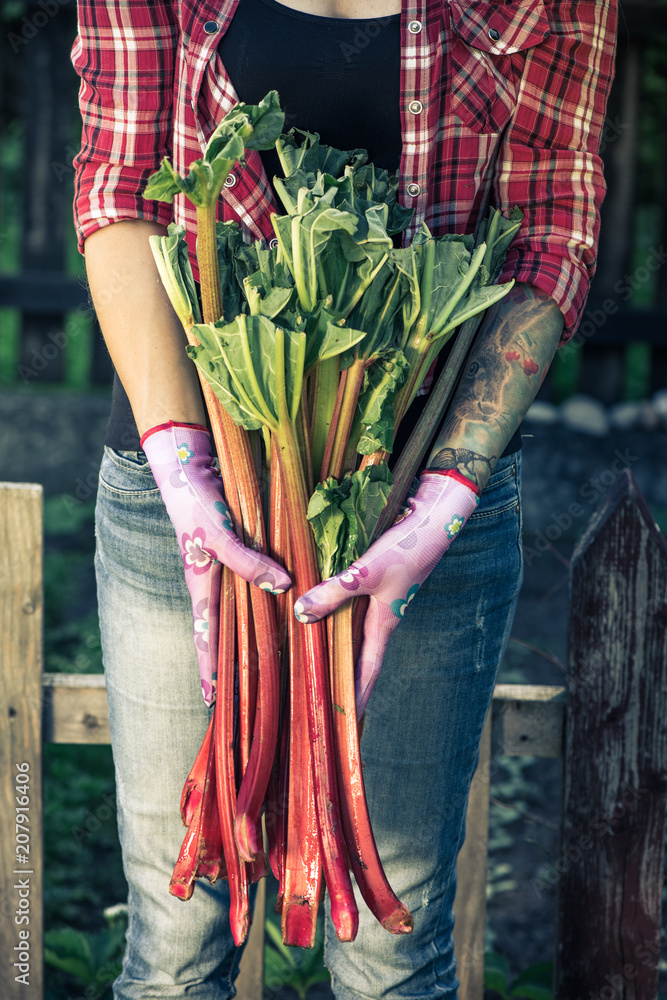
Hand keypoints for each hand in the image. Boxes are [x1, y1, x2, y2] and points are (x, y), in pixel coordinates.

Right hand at [141, 421, 290, 703]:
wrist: (185, 465)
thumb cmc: (195, 502)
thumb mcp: (219, 534)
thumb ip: (248, 562)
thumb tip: (282, 587)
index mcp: (201, 585)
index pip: (205, 637)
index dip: (210, 669)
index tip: (213, 702)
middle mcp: (211, 581)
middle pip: (221, 630)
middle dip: (230, 661)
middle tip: (245, 692)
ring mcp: (222, 566)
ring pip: (237, 609)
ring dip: (248, 632)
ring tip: (267, 658)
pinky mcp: (234, 548)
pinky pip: (249, 583)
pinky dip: (262, 598)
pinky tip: (279, 604)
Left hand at [294, 470, 478, 715]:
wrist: (434, 515)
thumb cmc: (407, 547)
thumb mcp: (367, 572)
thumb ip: (333, 592)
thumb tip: (300, 615)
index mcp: (385, 623)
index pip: (368, 670)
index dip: (357, 696)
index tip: (346, 723)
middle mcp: (382, 614)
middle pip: (358, 653)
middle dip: (342, 675)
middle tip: (320, 697)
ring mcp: (381, 596)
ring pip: (352, 628)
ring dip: (335, 643)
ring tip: (311, 659)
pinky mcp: (376, 576)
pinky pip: (350, 602)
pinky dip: (334, 611)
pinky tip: (316, 607)